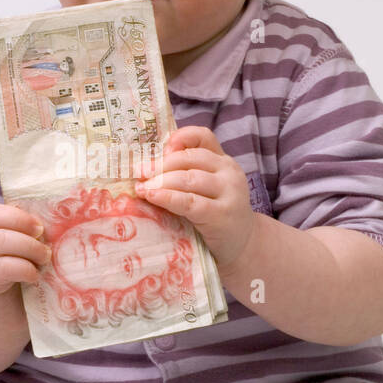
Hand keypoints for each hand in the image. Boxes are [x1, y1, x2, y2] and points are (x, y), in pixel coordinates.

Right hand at [0, 203, 51, 311]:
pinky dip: (21, 268)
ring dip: (26, 247)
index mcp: (1, 230)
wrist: (12, 317)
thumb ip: (49, 239)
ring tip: (45, 259)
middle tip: (45, 239)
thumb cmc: (34, 281)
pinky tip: (34, 277)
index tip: (42, 224)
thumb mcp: (41, 254)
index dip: (18, 212)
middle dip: (22, 224)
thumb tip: (80, 223)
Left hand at [134, 125, 256, 275]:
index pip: (202, 136)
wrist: (243, 245)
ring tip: (142, 188)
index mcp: (224, 161)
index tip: (159, 150)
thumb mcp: (207, 189)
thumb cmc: (215, 215)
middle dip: (160, 165)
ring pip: (188, 178)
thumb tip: (147, 166)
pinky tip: (152, 197)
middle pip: (189, 158)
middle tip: (139, 172)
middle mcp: (229, 172)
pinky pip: (189, 202)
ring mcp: (229, 193)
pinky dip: (167, 197)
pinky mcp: (221, 214)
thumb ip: (187, 173)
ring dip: (160, 181)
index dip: (179, 138)